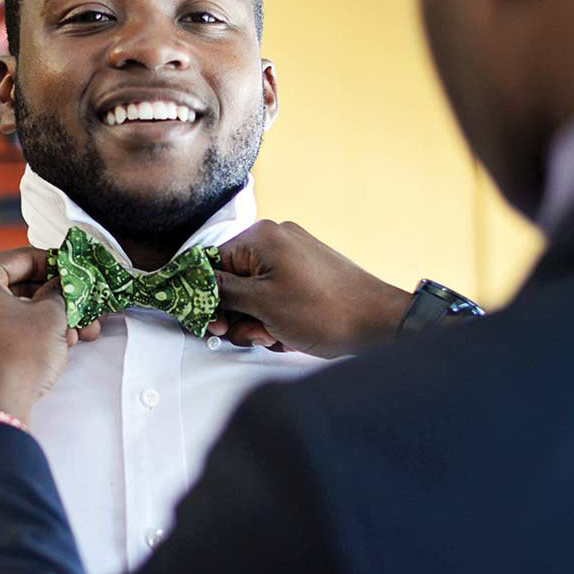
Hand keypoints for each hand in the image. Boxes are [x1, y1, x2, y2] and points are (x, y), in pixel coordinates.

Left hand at [0, 247, 101, 430]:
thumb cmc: (15, 358)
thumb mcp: (50, 316)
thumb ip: (60, 292)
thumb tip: (63, 286)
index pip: (24, 258)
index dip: (57, 265)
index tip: (75, 271)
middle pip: (17, 285)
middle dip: (55, 297)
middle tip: (81, 303)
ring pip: (11, 309)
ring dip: (46, 317)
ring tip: (77, 329)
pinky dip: (27, 330)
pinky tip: (58, 342)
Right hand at [210, 220, 411, 357]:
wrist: (380, 323)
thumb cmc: (324, 311)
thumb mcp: (262, 304)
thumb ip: (222, 292)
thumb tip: (193, 286)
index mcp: (260, 237)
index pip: (211, 263)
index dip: (206, 296)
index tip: (211, 324)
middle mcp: (275, 240)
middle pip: (232, 280)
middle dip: (239, 314)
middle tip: (255, 334)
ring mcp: (293, 256)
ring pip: (254, 294)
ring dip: (258, 321)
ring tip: (278, 335)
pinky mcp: (307, 274)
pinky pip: (275, 296)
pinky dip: (276, 317)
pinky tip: (290, 334)